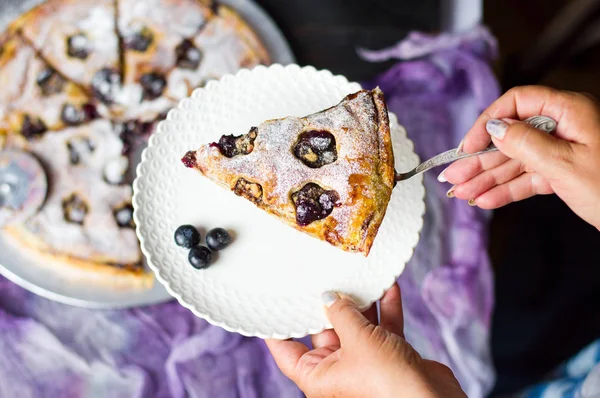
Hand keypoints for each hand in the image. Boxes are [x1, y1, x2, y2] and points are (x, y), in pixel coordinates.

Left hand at [265, 284, 464, 397]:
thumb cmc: (388, 382)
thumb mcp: (358, 340)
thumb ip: (341, 313)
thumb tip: (329, 296)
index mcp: (318, 376)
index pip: (287, 351)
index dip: (278, 329)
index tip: (273, 305)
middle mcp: (338, 370)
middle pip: (325, 330)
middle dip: (330, 303)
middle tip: (324, 275)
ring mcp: (364, 363)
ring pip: (356, 326)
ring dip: (362, 303)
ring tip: (359, 275)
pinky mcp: (388, 357)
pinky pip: (382, 328)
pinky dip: (385, 309)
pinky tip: (388, 287)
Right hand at [440, 85, 599, 229]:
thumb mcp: (564, 165)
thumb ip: (524, 143)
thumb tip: (494, 128)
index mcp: (569, 112)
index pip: (517, 103)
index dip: (488, 123)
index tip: (468, 147)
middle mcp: (564, 128)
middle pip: (511, 138)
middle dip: (480, 161)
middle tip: (452, 177)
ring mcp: (563, 152)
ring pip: (516, 162)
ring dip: (487, 179)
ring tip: (461, 194)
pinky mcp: (564, 174)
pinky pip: (529, 178)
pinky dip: (507, 191)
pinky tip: (485, 200)